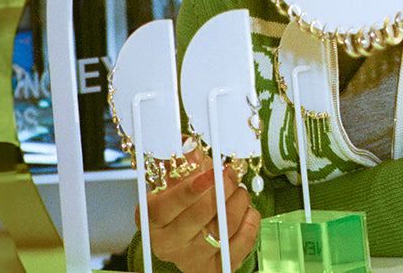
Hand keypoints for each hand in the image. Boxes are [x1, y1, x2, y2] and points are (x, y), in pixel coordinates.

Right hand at [136, 148, 260, 271]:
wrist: (190, 234)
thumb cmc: (183, 201)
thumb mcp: (177, 178)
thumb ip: (183, 158)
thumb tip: (188, 141)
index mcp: (151, 220)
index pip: (165, 207)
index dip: (189, 190)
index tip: (211, 173)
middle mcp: (168, 244)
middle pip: (200, 215)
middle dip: (223, 188)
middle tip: (230, 173)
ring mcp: (192, 259)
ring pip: (224, 227)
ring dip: (239, 201)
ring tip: (239, 191)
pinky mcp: (215, 268)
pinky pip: (243, 242)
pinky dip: (250, 221)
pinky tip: (246, 211)